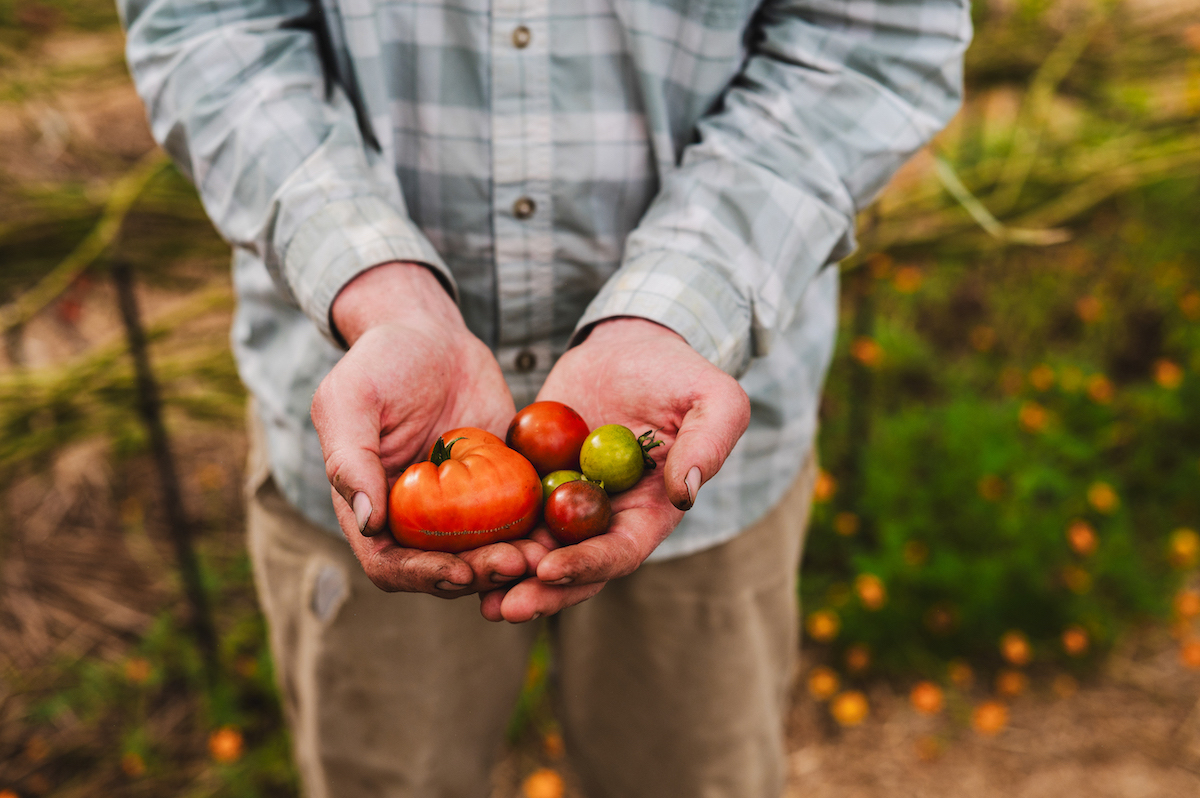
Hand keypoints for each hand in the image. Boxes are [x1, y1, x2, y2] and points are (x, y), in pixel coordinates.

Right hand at [311, 262, 530, 595]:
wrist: (434, 336)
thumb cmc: (380, 362)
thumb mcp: (350, 400)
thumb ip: (349, 458)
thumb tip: (368, 521)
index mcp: (374, 508)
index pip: (390, 563)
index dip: (422, 575)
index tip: (459, 572)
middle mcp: (417, 519)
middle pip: (447, 568)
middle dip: (480, 574)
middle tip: (516, 564)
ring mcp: (462, 508)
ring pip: (488, 553)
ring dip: (515, 562)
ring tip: (543, 557)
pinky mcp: (500, 488)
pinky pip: (521, 519)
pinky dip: (541, 530)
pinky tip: (565, 530)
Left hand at [479, 317, 750, 621]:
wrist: (629, 344)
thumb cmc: (680, 372)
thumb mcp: (714, 399)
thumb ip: (709, 444)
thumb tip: (685, 493)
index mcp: (651, 512)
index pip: (619, 553)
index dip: (587, 567)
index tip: (550, 569)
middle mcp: (608, 519)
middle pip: (573, 568)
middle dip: (540, 590)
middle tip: (501, 606)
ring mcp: (568, 504)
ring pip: (535, 550)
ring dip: (506, 575)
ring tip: (468, 588)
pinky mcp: (534, 482)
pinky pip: (508, 514)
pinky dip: (485, 533)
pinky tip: (452, 545)